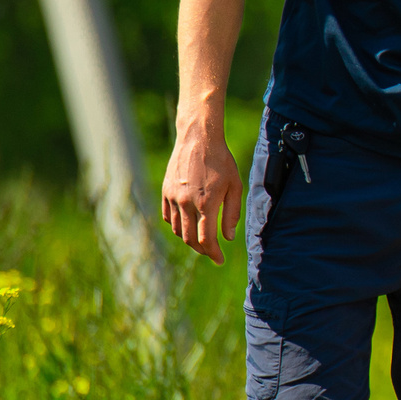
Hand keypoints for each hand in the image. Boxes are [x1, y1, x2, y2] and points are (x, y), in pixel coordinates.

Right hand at [160, 120, 243, 262]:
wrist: (198, 140)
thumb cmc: (222, 162)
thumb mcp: (235, 186)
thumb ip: (231, 214)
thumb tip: (228, 238)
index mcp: (206, 203)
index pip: (206, 239)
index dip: (213, 253)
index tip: (220, 260)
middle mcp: (186, 203)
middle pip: (190, 239)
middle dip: (202, 250)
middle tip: (212, 253)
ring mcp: (173, 197)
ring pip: (177, 230)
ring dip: (189, 239)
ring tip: (202, 239)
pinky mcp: (165, 192)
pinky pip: (168, 217)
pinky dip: (177, 226)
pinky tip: (187, 224)